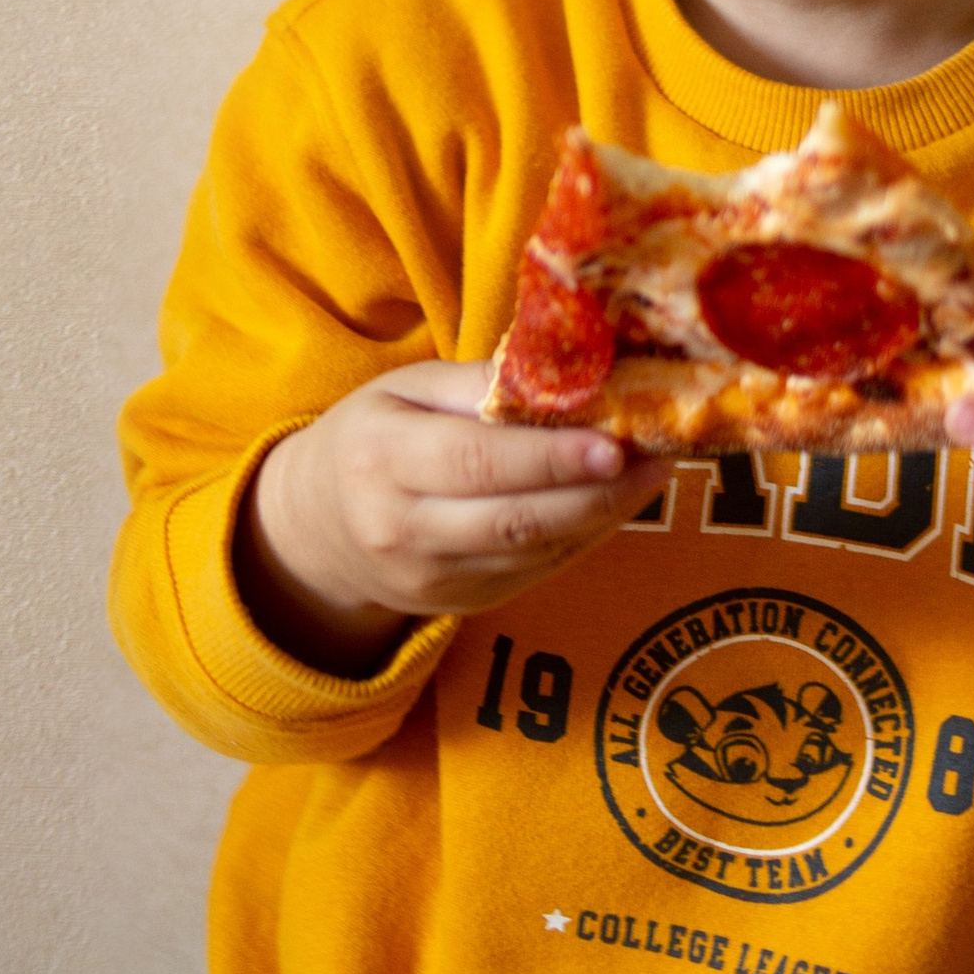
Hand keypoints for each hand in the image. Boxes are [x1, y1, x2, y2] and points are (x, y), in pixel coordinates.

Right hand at [242, 360, 675, 674]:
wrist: (317, 528)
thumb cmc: (372, 436)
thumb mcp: (405, 389)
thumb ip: (477, 382)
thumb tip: (562, 368)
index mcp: (382, 458)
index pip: (476, 462)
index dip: (549, 458)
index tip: (614, 443)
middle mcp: (402, 529)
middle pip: (514, 519)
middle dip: (596, 492)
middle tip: (656, 455)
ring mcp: (432, 578)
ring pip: (536, 552)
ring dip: (604, 514)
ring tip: (653, 470)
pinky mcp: (462, 604)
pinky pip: (538, 572)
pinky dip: (585, 537)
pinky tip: (618, 502)